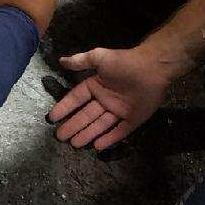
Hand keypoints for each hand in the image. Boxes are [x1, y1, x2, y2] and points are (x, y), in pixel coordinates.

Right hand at [47, 43, 172, 149]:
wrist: (153, 68)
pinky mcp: (133, 119)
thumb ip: (80, 61)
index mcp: (96, 86)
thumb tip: (60, 61)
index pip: (76, 99)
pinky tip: (97, 146)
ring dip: (87, 134)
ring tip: (74, 144)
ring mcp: (119, 111)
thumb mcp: (99, 57)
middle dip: (73, 126)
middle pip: (86, 115)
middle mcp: (105, 100)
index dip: (64, 108)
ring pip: (100, 125)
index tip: (52, 118)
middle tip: (60, 137)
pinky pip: (119, 131)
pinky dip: (109, 139)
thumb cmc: (125, 62)